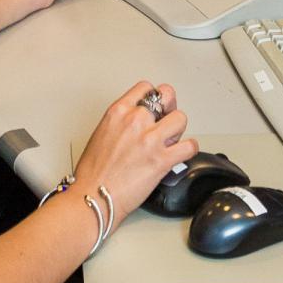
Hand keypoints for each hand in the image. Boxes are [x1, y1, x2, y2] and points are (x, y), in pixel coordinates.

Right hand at [71, 82, 197, 224]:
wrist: (93, 196)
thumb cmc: (92, 173)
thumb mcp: (101, 134)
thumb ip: (121, 123)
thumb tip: (135, 125)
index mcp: (118, 112)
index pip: (145, 87)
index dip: (154, 96)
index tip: (156, 105)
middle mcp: (135, 120)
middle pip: (167, 97)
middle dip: (169, 107)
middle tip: (167, 119)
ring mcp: (150, 139)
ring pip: (180, 119)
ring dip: (178, 130)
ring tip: (172, 140)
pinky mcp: (162, 159)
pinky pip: (190, 146)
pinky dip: (189, 149)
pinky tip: (182, 153)